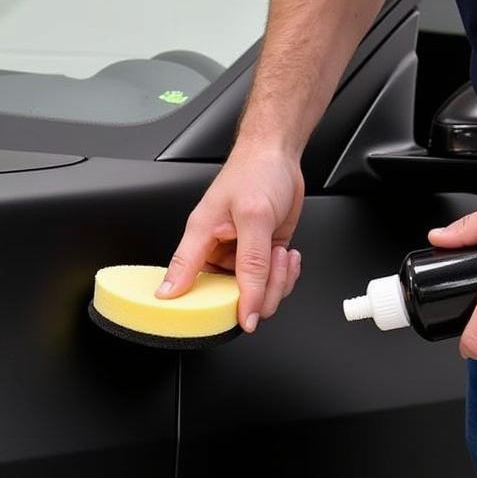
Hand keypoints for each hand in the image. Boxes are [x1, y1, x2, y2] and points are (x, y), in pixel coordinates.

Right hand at [156, 143, 303, 332]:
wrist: (278, 155)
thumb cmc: (255, 173)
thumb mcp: (253, 219)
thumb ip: (250, 267)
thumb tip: (245, 308)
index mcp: (199, 243)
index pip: (189, 289)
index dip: (204, 312)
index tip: (229, 322)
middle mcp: (216, 255)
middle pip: (232, 300)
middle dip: (262, 290)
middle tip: (272, 265)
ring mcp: (240, 258)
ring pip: (258, 296)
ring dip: (278, 280)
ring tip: (280, 253)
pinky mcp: (260, 258)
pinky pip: (274, 284)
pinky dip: (287, 274)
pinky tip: (287, 254)